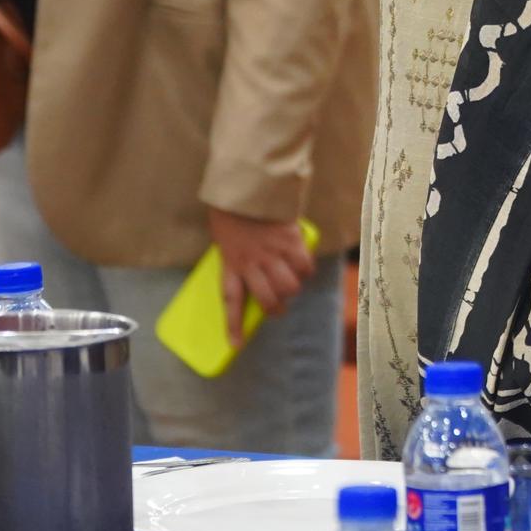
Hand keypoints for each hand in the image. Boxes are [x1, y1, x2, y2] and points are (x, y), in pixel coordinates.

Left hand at [207, 207, 315, 348]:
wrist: (246, 185)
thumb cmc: (231, 211)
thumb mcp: (224, 239)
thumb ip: (235, 256)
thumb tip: (246, 270)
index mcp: (231, 263)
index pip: (232, 301)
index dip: (234, 326)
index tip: (236, 346)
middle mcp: (252, 263)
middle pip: (268, 299)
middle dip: (276, 309)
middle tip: (278, 308)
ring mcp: (273, 253)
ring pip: (289, 286)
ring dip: (292, 289)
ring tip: (293, 284)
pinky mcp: (291, 241)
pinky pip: (304, 266)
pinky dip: (306, 270)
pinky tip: (304, 267)